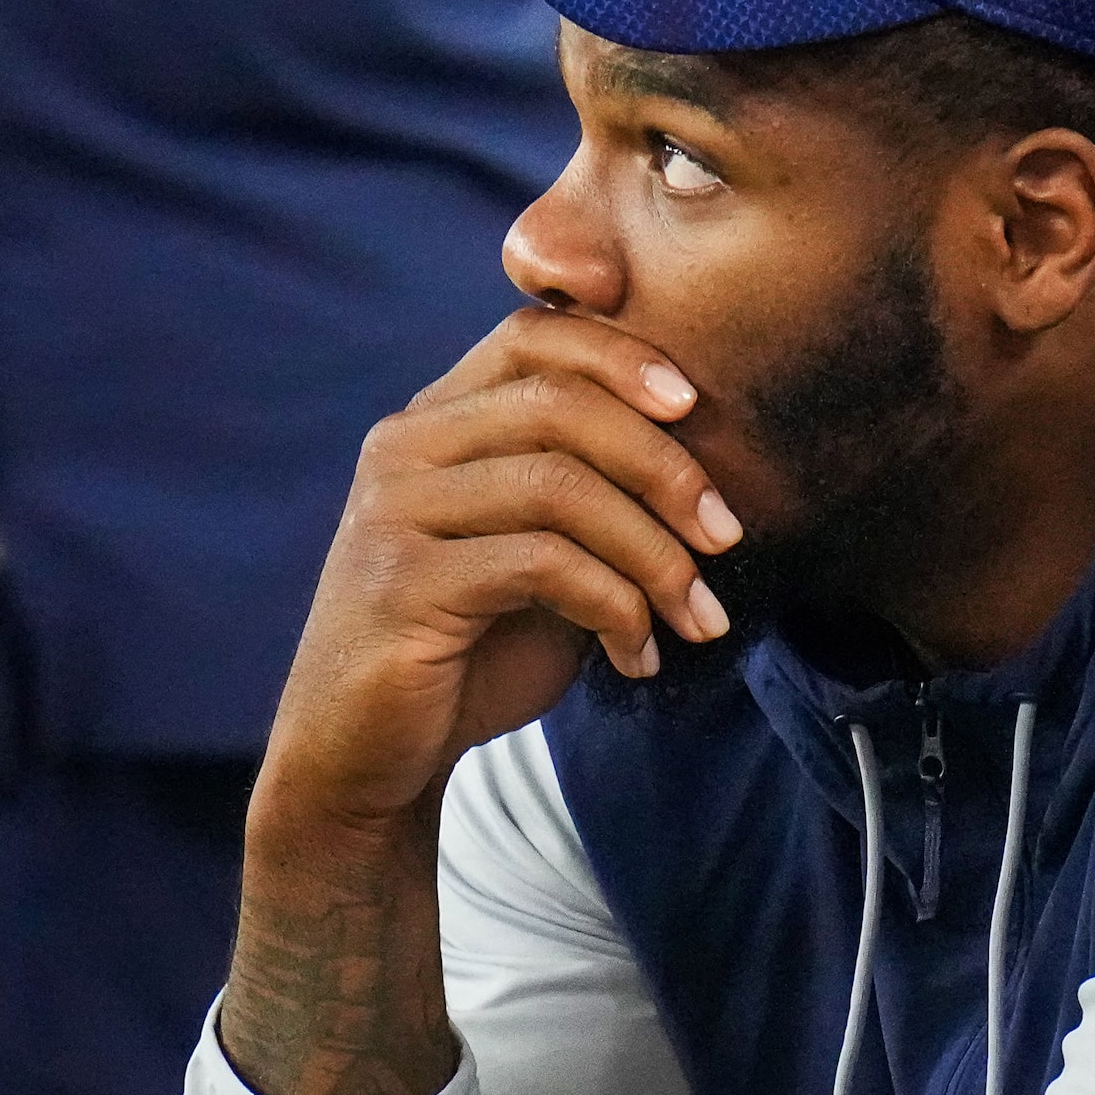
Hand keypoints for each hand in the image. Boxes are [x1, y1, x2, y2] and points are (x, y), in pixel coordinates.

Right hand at [257, 306, 743, 830]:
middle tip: (725, 535)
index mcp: (437, 419)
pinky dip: (615, 606)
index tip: (697, 404)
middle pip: (561, 405)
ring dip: (654, 555)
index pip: (533, 334)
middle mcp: (403, 447)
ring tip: (698, 616)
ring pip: (559, 486)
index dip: (622, 353)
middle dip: (666, 467)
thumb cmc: (474, 649)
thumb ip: (592, 490)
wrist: (368, 760)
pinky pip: (541, 563)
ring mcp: (393, 511)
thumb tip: (709, 451)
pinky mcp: (399, 582)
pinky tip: (637, 656)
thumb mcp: (545, 554)